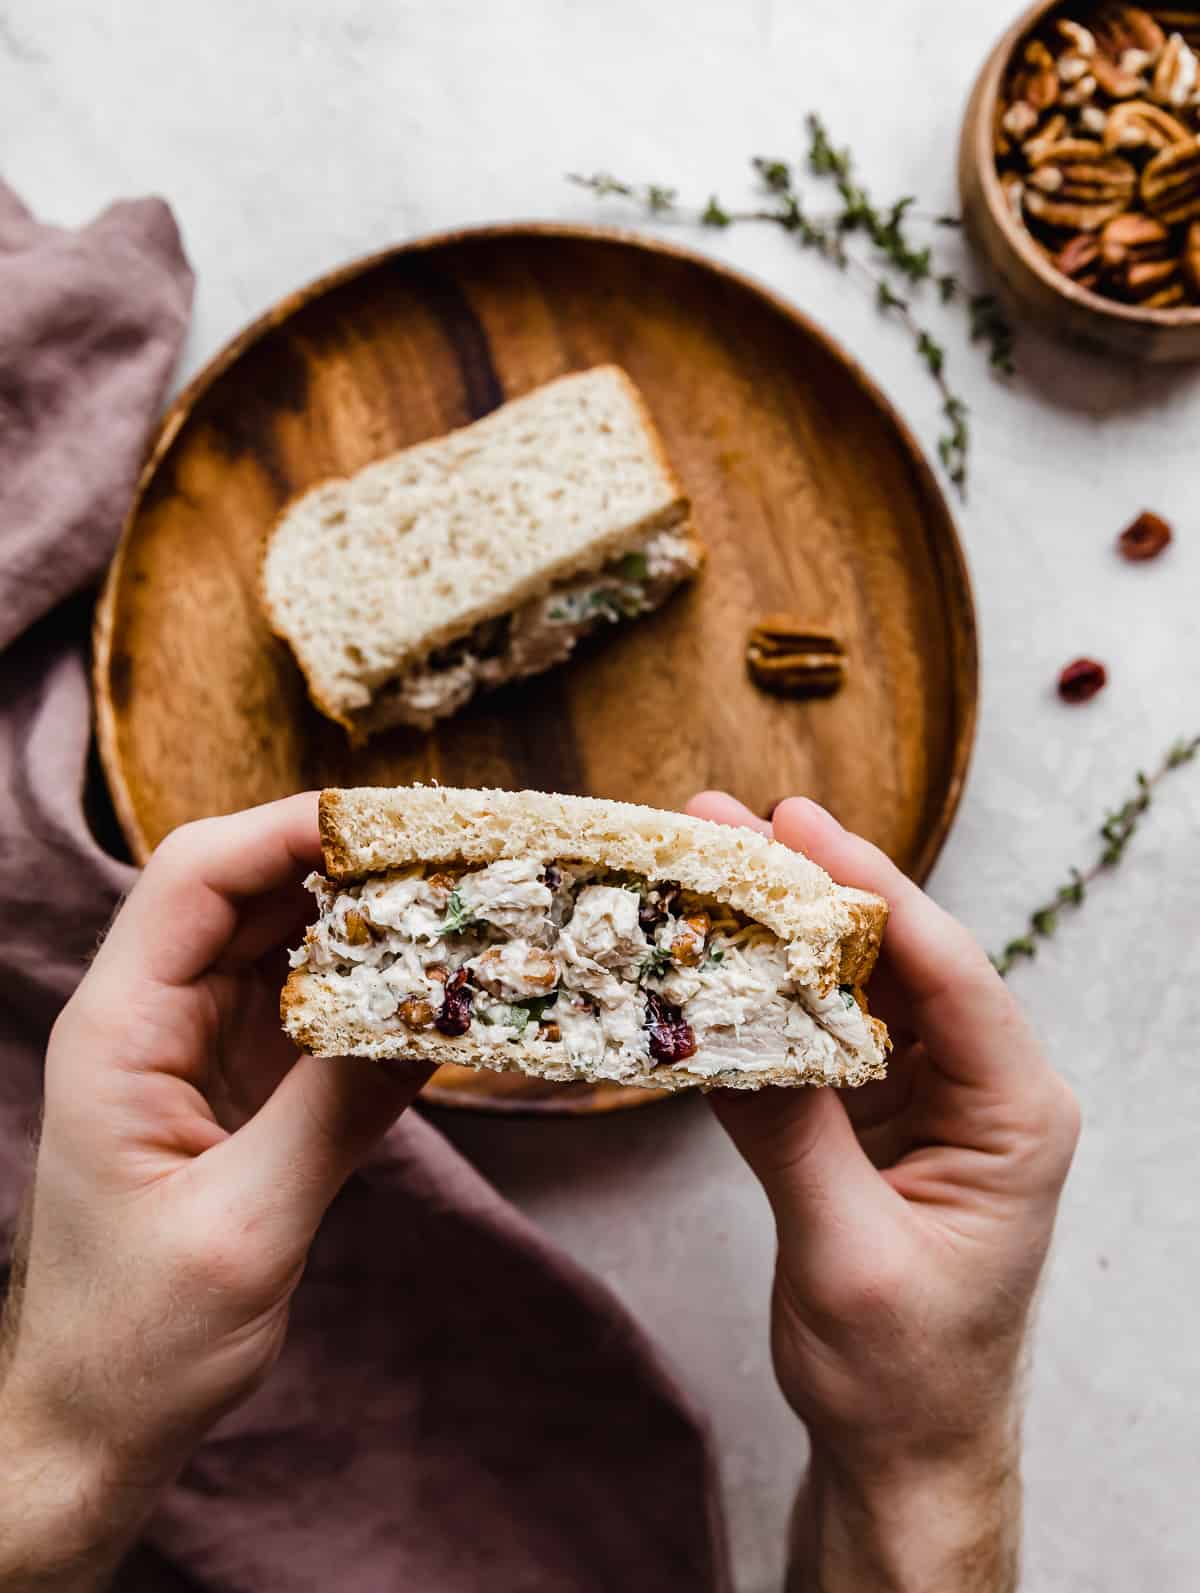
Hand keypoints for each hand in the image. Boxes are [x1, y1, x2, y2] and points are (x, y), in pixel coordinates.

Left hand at [0, 795, 428, 1588]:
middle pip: (250, 892)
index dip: (290, 830)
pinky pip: (312, 1008)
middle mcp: (154, 1019)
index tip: (394, 823)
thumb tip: (428, 1013)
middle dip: (350, 864)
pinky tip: (436, 991)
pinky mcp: (238, 1085)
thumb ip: (333, 1111)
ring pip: (286, 942)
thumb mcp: (243, 1229)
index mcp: (120, 1032)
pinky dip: (372, 992)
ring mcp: (197, 1048)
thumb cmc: (138, 1341)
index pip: (197, 879)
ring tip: (464, 910)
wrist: (97, 1421)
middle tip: (459, 860)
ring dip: (369, 922)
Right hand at [688, 793, 1080, 1592]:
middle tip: (725, 823)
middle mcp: (979, 1089)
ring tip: (707, 869)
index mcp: (1015, 1114)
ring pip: (854, 987)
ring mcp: (924, 1098)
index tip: (797, 824)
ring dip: (780, 932)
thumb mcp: (849, 1256)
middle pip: (896, 960)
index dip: (871, 888)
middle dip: (812, 889)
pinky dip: (764, 999)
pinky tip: (710, 958)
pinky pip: (818, 1037)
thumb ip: (790, 1135)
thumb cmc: (904, 1375)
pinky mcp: (871, 1118)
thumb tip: (723, 1027)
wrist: (905, 1451)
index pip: (948, 972)